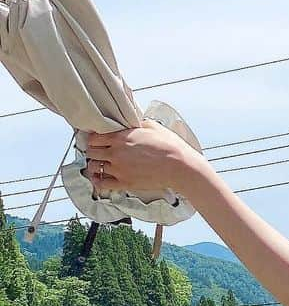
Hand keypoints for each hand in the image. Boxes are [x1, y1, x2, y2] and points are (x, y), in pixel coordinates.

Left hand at [83, 120, 209, 197]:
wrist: (179, 166)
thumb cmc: (169, 146)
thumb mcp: (153, 126)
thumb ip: (137, 123)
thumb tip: (133, 121)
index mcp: (120, 137)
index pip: (94, 138)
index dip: (94, 139)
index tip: (98, 141)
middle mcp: (116, 153)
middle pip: (91, 152)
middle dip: (94, 152)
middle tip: (99, 153)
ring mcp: (119, 169)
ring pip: (94, 167)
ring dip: (95, 166)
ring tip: (101, 165)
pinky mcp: (125, 183)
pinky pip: (102, 184)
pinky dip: (98, 181)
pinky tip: (101, 179)